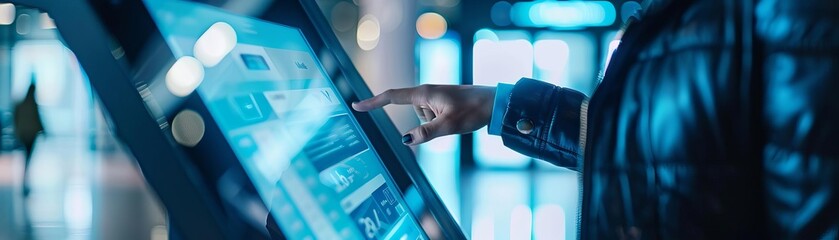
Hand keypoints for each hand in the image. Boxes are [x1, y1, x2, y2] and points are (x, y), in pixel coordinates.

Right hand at [352, 84, 495, 144]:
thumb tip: (405, 141)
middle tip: (451, 120)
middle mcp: (426, 93)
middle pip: (411, 113)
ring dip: (435, 123)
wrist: (494, 103)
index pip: (392, 97)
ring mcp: (434, 97)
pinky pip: (432, 118)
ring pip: (423, 117)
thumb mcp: (448, 126)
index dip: (373, 102)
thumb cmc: (473, 110)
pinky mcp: (441, 102)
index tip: (357, 106)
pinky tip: (457, 118)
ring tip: (457, 117)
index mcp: (424, 93)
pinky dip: (441, 122)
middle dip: (425, 124)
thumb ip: (425, 133)